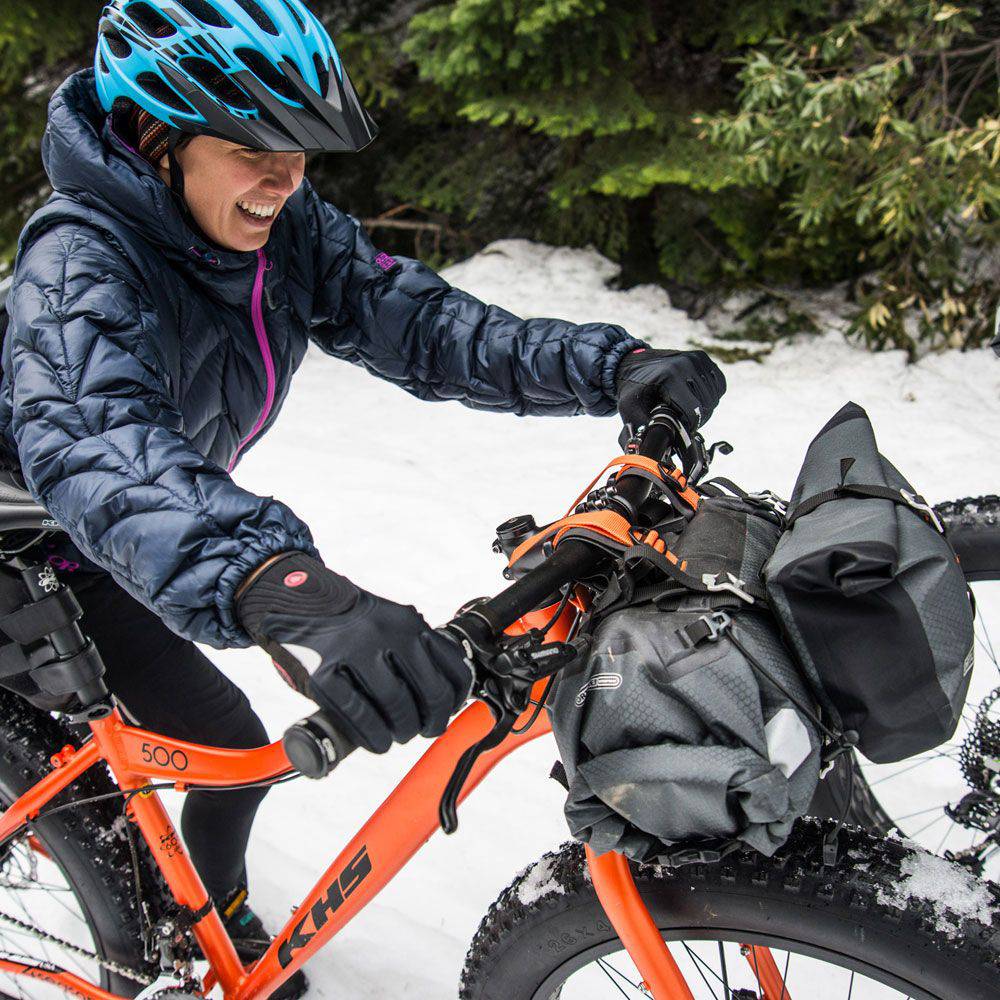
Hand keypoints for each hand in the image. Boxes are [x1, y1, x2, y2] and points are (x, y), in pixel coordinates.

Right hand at [236, 552, 471, 752]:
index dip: (455, 699)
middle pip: (429, 692)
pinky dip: (373, 736)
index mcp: (407, 623)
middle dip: (433, 721)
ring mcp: (353, 653)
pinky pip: (358, 714)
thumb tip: (441, 694)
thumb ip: (411, 648)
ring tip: (399, 736)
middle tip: (426, 730)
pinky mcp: (323, 674)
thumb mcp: (387, 620)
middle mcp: (385, 635)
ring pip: (397, 705)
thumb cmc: (346, 620)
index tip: (449, 712)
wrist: (293, 599)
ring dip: (404, 731)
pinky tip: (377, 743)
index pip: (451, 667)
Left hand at [614, 348, 725, 430]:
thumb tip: (659, 450)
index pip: (693, 411)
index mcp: (670, 376)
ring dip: (703, 409)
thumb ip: (646, 429)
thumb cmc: (632, 389)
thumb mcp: (631, 410)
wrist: (630, 363)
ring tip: (683, 408)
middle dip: (695, 419)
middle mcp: (687, 364)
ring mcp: (697, 359)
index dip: (688, 427)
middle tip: (678, 419)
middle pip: (706, 406)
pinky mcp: (702, 358)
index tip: (678, 429)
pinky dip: (710, 396)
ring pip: (713, 397)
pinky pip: (718, 385)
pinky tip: (694, 398)